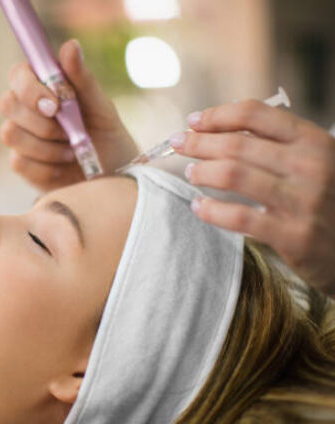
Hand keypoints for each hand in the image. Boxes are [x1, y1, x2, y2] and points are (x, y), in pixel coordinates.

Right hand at [0, 39, 137, 191]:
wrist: (113, 174)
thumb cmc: (106, 134)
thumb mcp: (100, 106)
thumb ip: (82, 79)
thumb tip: (70, 45)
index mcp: (42, 87)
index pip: (18, 75)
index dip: (29, 88)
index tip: (55, 105)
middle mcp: (25, 109)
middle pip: (7, 103)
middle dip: (40, 121)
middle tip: (68, 132)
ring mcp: (20, 137)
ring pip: (10, 134)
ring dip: (45, 145)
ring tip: (72, 150)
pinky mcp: (22, 164)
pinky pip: (19, 162)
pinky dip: (46, 166)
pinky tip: (64, 166)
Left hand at [172, 100, 334, 294]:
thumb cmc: (328, 198)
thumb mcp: (315, 161)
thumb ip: (278, 144)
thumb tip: (221, 126)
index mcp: (313, 140)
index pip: (254, 114)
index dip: (216, 115)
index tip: (192, 121)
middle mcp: (310, 166)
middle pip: (236, 144)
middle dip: (199, 142)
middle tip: (178, 144)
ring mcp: (303, 201)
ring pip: (233, 175)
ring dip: (202, 171)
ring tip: (190, 173)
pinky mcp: (294, 236)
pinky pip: (238, 216)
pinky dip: (211, 210)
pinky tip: (198, 206)